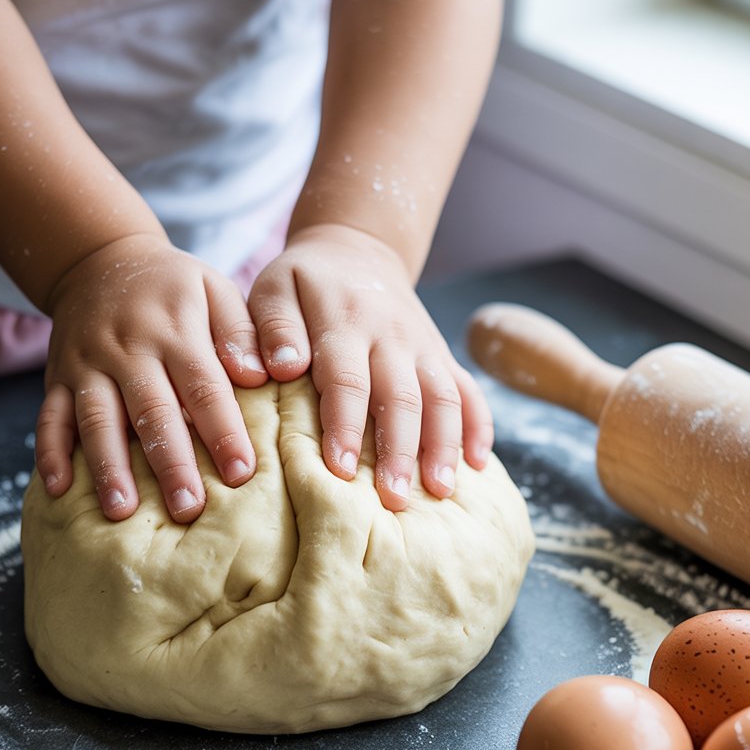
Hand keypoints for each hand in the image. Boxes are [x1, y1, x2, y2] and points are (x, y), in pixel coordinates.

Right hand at [34, 234, 268, 521]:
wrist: (100, 260)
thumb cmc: (175, 288)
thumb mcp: (214, 289)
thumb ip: (240, 332)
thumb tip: (261, 375)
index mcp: (175, 330)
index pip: (203, 386)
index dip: (222, 430)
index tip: (241, 472)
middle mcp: (127, 349)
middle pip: (151, 411)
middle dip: (170, 463)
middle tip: (187, 509)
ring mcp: (86, 364)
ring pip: (96, 419)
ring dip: (108, 466)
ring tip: (121, 511)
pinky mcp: (55, 377)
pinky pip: (49, 416)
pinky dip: (50, 453)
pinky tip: (59, 490)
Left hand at [247, 223, 493, 509]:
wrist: (355, 250)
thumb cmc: (303, 283)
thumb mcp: (273, 288)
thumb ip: (271, 326)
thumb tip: (279, 366)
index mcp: (344, 321)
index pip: (347, 378)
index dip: (345, 425)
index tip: (340, 470)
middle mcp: (391, 335)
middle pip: (402, 397)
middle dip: (401, 451)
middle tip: (394, 499)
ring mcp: (423, 345)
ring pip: (443, 397)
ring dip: (444, 446)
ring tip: (440, 493)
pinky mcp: (441, 355)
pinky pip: (468, 389)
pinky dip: (478, 426)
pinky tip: (477, 464)